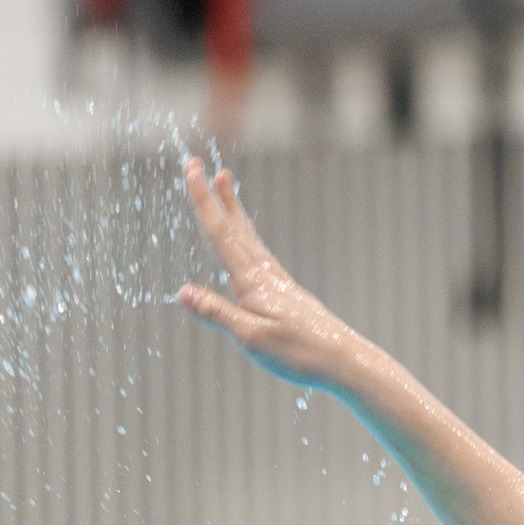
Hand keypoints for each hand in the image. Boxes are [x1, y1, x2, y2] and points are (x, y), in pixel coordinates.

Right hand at [172, 157, 371, 389]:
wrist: (342, 359)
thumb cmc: (298, 353)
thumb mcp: (250, 337)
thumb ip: (216, 313)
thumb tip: (182, 292)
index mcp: (252, 281)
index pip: (219, 233)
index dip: (202, 200)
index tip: (192, 168)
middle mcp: (265, 274)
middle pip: (235, 227)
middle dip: (216, 197)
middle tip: (204, 165)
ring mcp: (277, 281)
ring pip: (249, 237)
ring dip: (234, 210)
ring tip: (226, 186)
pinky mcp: (286, 292)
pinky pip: (260, 254)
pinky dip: (249, 236)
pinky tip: (250, 238)